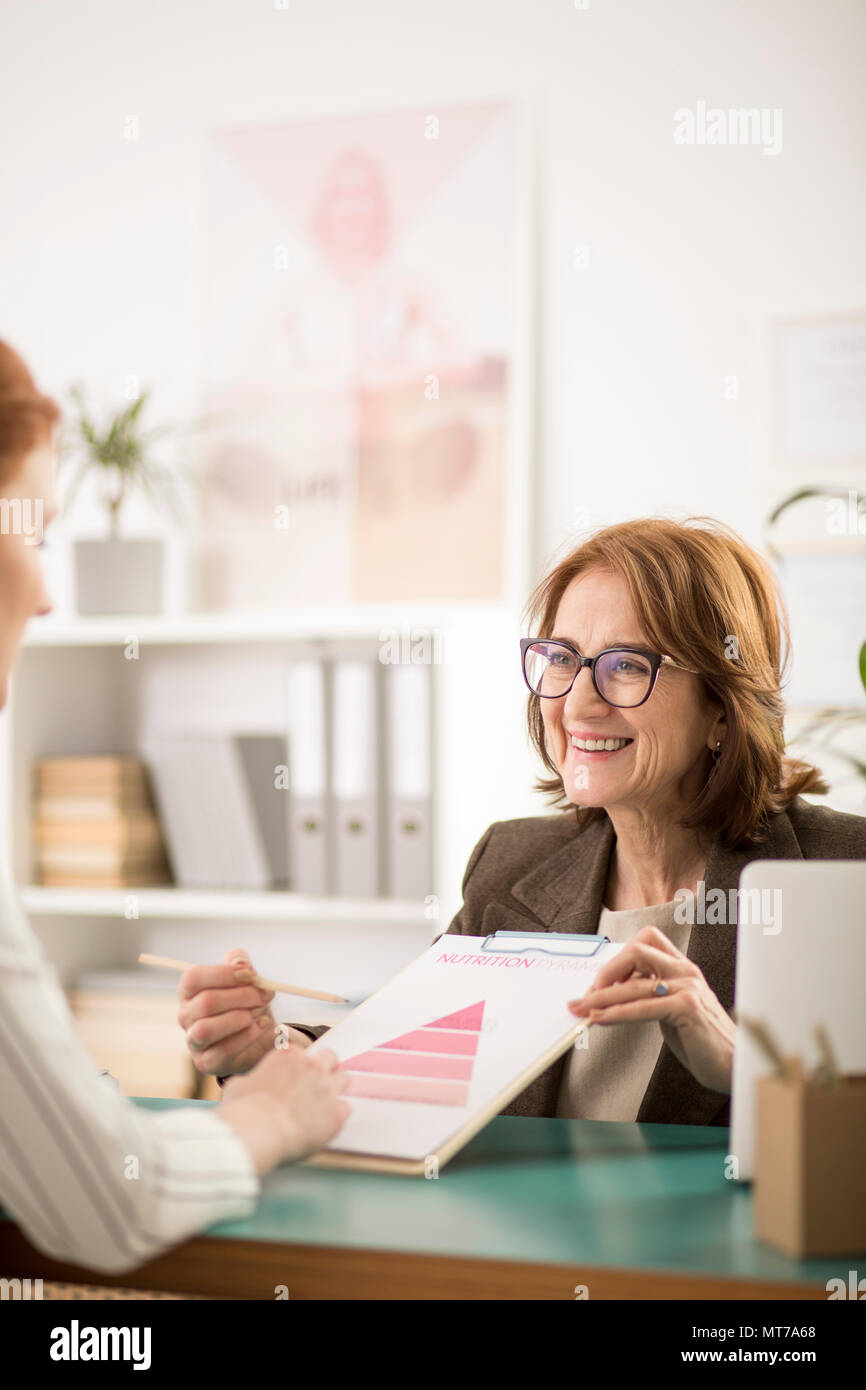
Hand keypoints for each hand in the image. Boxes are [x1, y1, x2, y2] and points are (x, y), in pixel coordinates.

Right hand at [178, 949, 276, 1076]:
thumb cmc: (247, 1001)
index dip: (223, 973)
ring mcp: (193, 1041)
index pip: (193, 978)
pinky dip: (246, 1036)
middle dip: (242, 996)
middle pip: (206, 1002)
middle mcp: (186, 1016)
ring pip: (206, 1029)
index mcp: (189, 991)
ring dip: (240, 1017)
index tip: (251, 974)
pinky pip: (223, 1050)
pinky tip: (261, 1025)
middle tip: (266, 994)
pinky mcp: (206, 1062)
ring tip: (260, 1012)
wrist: (260, 1034)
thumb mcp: (246, 978)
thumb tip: (240, 961)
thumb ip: (241, 963)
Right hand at [219, 1047, 350, 1171]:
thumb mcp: (238, 1085)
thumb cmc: (243, 1109)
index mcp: (289, 1055)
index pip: (303, 1053)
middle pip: (330, 1057)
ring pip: (343, 1078)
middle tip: (316, 1085)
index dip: (299, 1067)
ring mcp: (327, 1088)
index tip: (294, 1078)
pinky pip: (345, 1108)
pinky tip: (324, 1124)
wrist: (258, 1131)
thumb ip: (251, 1080)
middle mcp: (312, 1066)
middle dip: (325, 1068)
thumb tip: (248, 1085)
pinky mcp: (336, 1113)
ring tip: (323, 1103)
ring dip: (335, 1088)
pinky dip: (336, 1115)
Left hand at [568, 925, 735, 1092]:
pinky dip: (616, 1013)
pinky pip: (642, 1007)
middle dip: (606, 972)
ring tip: (581, 1010)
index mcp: (682, 968)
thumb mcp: (673, 1010)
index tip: (600, 982)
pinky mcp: (688, 1008)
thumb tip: (614, 995)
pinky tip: (600, 1020)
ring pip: (634, 983)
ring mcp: (689, 988)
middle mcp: (686, 972)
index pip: (645, 941)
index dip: (618, 958)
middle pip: (636, 951)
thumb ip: (651, 996)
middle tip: (587, 995)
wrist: (735, 1065)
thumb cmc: (703, 1040)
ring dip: (601, 997)